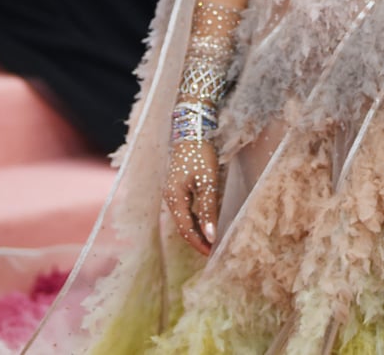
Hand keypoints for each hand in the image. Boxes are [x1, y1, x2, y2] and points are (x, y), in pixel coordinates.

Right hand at [164, 139, 219, 255]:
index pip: (186, 229)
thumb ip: (208, 208)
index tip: (212, 253)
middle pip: (183, 225)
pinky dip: (196, 217)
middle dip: (198, 239)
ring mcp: (172, 191)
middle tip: (213, 249)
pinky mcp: (177, 185)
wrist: (192, 129)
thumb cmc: (200, 153)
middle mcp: (170, 197)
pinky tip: (206, 220)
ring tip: (212, 238)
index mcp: (174, 198)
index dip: (199, 243)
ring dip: (197, 229)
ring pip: (184, 217)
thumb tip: (211, 235)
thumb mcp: (207, 181)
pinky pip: (185, 208)